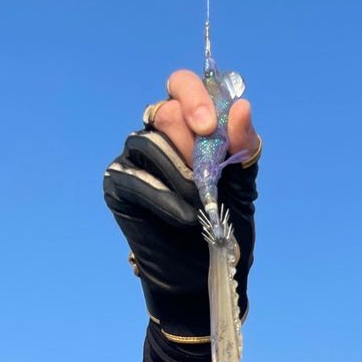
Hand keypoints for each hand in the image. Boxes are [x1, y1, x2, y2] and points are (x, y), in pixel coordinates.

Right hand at [103, 69, 259, 342]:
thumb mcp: (243, 187)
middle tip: (208, 173)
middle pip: (165, 111)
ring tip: (199, 204)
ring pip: (149, 142)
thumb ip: (242, 149)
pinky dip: (161, 194)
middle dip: (191, 141)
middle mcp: (159, 135)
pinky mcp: (119, 184)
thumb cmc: (224, 228)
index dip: (194, 97)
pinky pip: (134, 176)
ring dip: (181, 173)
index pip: (182, 86)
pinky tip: (183, 215)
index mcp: (190, 125)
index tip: (209, 127)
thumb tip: (241, 108)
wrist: (203, 275)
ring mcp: (136, 159)